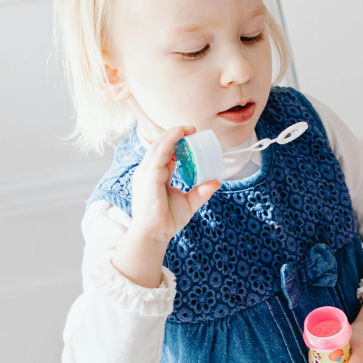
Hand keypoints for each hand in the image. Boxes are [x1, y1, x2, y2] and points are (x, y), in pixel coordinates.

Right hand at [110, 126, 218, 288]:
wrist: (155, 234)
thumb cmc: (167, 220)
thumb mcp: (189, 203)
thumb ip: (201, 192)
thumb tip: (217, 182)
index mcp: (153, 176)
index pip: (163, 154)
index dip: (175, 143)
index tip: (190, 136)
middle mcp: (147, 172)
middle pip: (159, 147)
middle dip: (174, 135)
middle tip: (192, 129)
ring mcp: (145, 173)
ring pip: (158, 146)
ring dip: (172, 135)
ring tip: (187, 128)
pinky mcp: (148, 176)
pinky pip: (159, 154)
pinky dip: (169, 142)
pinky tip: (179, 135)